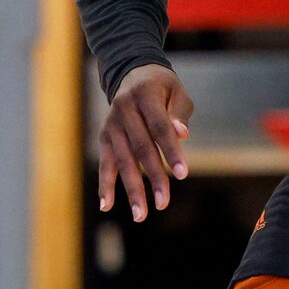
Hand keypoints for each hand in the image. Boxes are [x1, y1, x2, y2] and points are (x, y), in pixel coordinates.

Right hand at [99, 63, 193, 221]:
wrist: (131, 74)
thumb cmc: (162, 88)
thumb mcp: (177, 92)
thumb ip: (179, 114)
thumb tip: (182, 135)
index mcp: (146, 95)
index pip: (160, 127)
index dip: (171, 151)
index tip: (183, 174)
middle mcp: (124, 109)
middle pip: (141, 148)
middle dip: (153, 177)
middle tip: (164, 203)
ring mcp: (112, 125)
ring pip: (123, 160)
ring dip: (132, 189)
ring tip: (141, 215)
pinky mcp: (105, 137)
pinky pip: (105, 163)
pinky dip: (105, 185)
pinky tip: (107, 206)